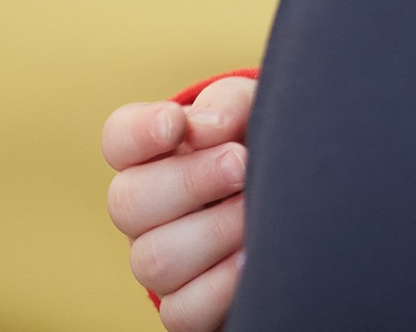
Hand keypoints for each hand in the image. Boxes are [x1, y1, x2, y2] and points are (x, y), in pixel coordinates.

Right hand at [103, 76, 255, 331]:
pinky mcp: (185, 307)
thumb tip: (204, 129)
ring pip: (154, 260)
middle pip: (127, 202)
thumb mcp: (251, 113)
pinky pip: (183, 309)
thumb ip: (226, 106)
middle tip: (240, 165)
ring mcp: (159, 262)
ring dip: (214, 232)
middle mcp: (145, 210)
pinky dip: (222, 283)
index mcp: (154, 154)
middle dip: (189, 181)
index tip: (176, 123)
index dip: (139, 133)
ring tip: (255, 213)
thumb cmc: (261, 149)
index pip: (119, 138)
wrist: (296, 208)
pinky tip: (253, 257)